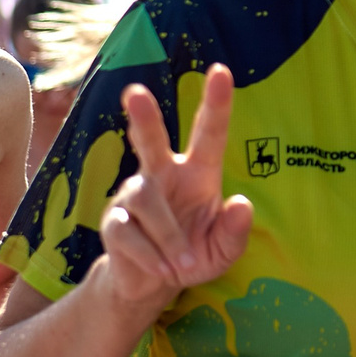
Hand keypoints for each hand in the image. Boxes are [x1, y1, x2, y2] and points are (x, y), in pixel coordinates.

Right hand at [92, 67, 253, 318]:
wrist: (154, 285)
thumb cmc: (194, 255)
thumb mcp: (223, 251)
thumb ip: (235, 231)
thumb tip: (242, 204)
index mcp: (197, 173)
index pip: (209, 133)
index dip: (216, 103)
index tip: (221, 70)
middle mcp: (163, 174)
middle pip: (151, 140)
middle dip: (143, 117)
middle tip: (134, 92)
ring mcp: (134, 195)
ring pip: (147, 202)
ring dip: (169, 237)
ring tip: (183, 265)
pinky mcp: (113, 221)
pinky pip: (130, 234)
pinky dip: (151, 256)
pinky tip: (162, 270)